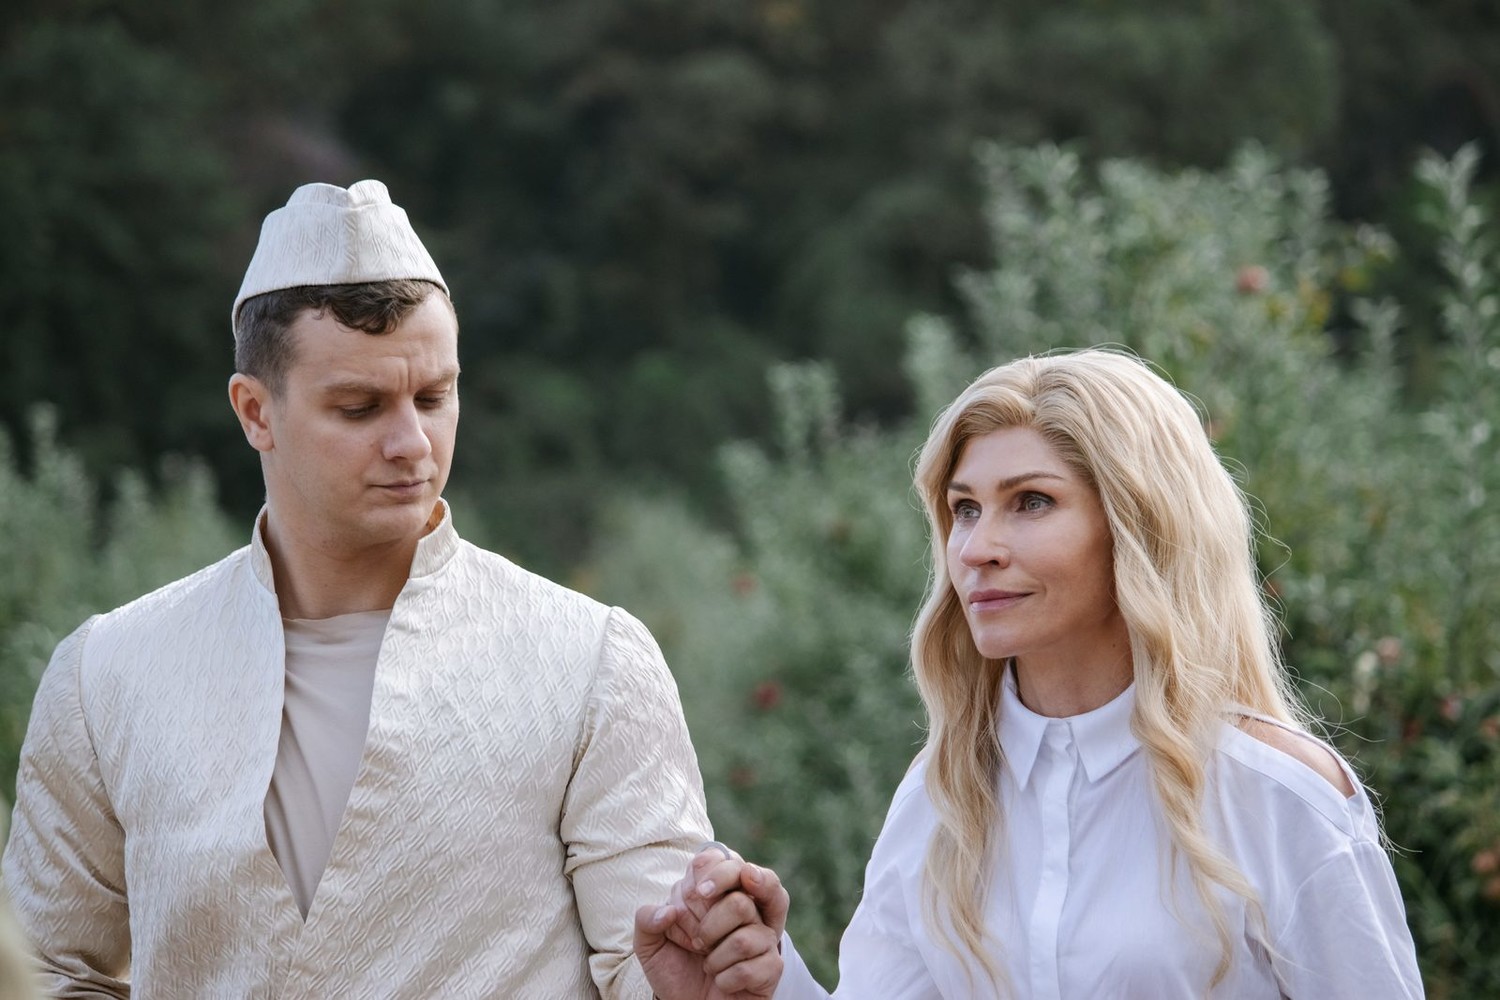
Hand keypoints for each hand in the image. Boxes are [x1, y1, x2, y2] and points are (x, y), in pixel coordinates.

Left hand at [636, 845, 789, 999]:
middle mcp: (747, 909)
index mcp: (719, 894)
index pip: (726, 861)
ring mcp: (763, 936)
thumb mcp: (650, 945)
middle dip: (708, 927)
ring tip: (709, 964)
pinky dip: (724, 978)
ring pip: (744, 936)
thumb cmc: (676, 969)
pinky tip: (722, 981)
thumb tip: (668, 911)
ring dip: (714, 958)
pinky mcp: (771, 965)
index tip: (698, 892)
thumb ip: (647, 920)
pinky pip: (748, 966)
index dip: (714, 872)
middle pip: (738, 901)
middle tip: (697, 942)